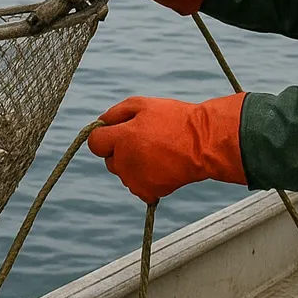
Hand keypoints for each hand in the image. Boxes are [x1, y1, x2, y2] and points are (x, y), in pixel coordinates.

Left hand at [88, 94, 247, 203]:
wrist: (204, 144)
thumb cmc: (173, 120)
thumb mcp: (142, 104)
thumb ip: (114, 113)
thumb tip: (100, 123)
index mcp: (120, 139)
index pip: (94, 142)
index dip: (105, 135)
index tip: (120, 131)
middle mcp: (123, 162)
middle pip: (109, 159)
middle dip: (121, 150)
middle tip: (145, 139)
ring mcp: (135, 180)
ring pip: (124, 173)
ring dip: (134, 164)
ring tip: (158, 151)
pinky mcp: (147, 192)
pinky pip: (138, 185)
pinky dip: (146, 178)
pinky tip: (161, 166)